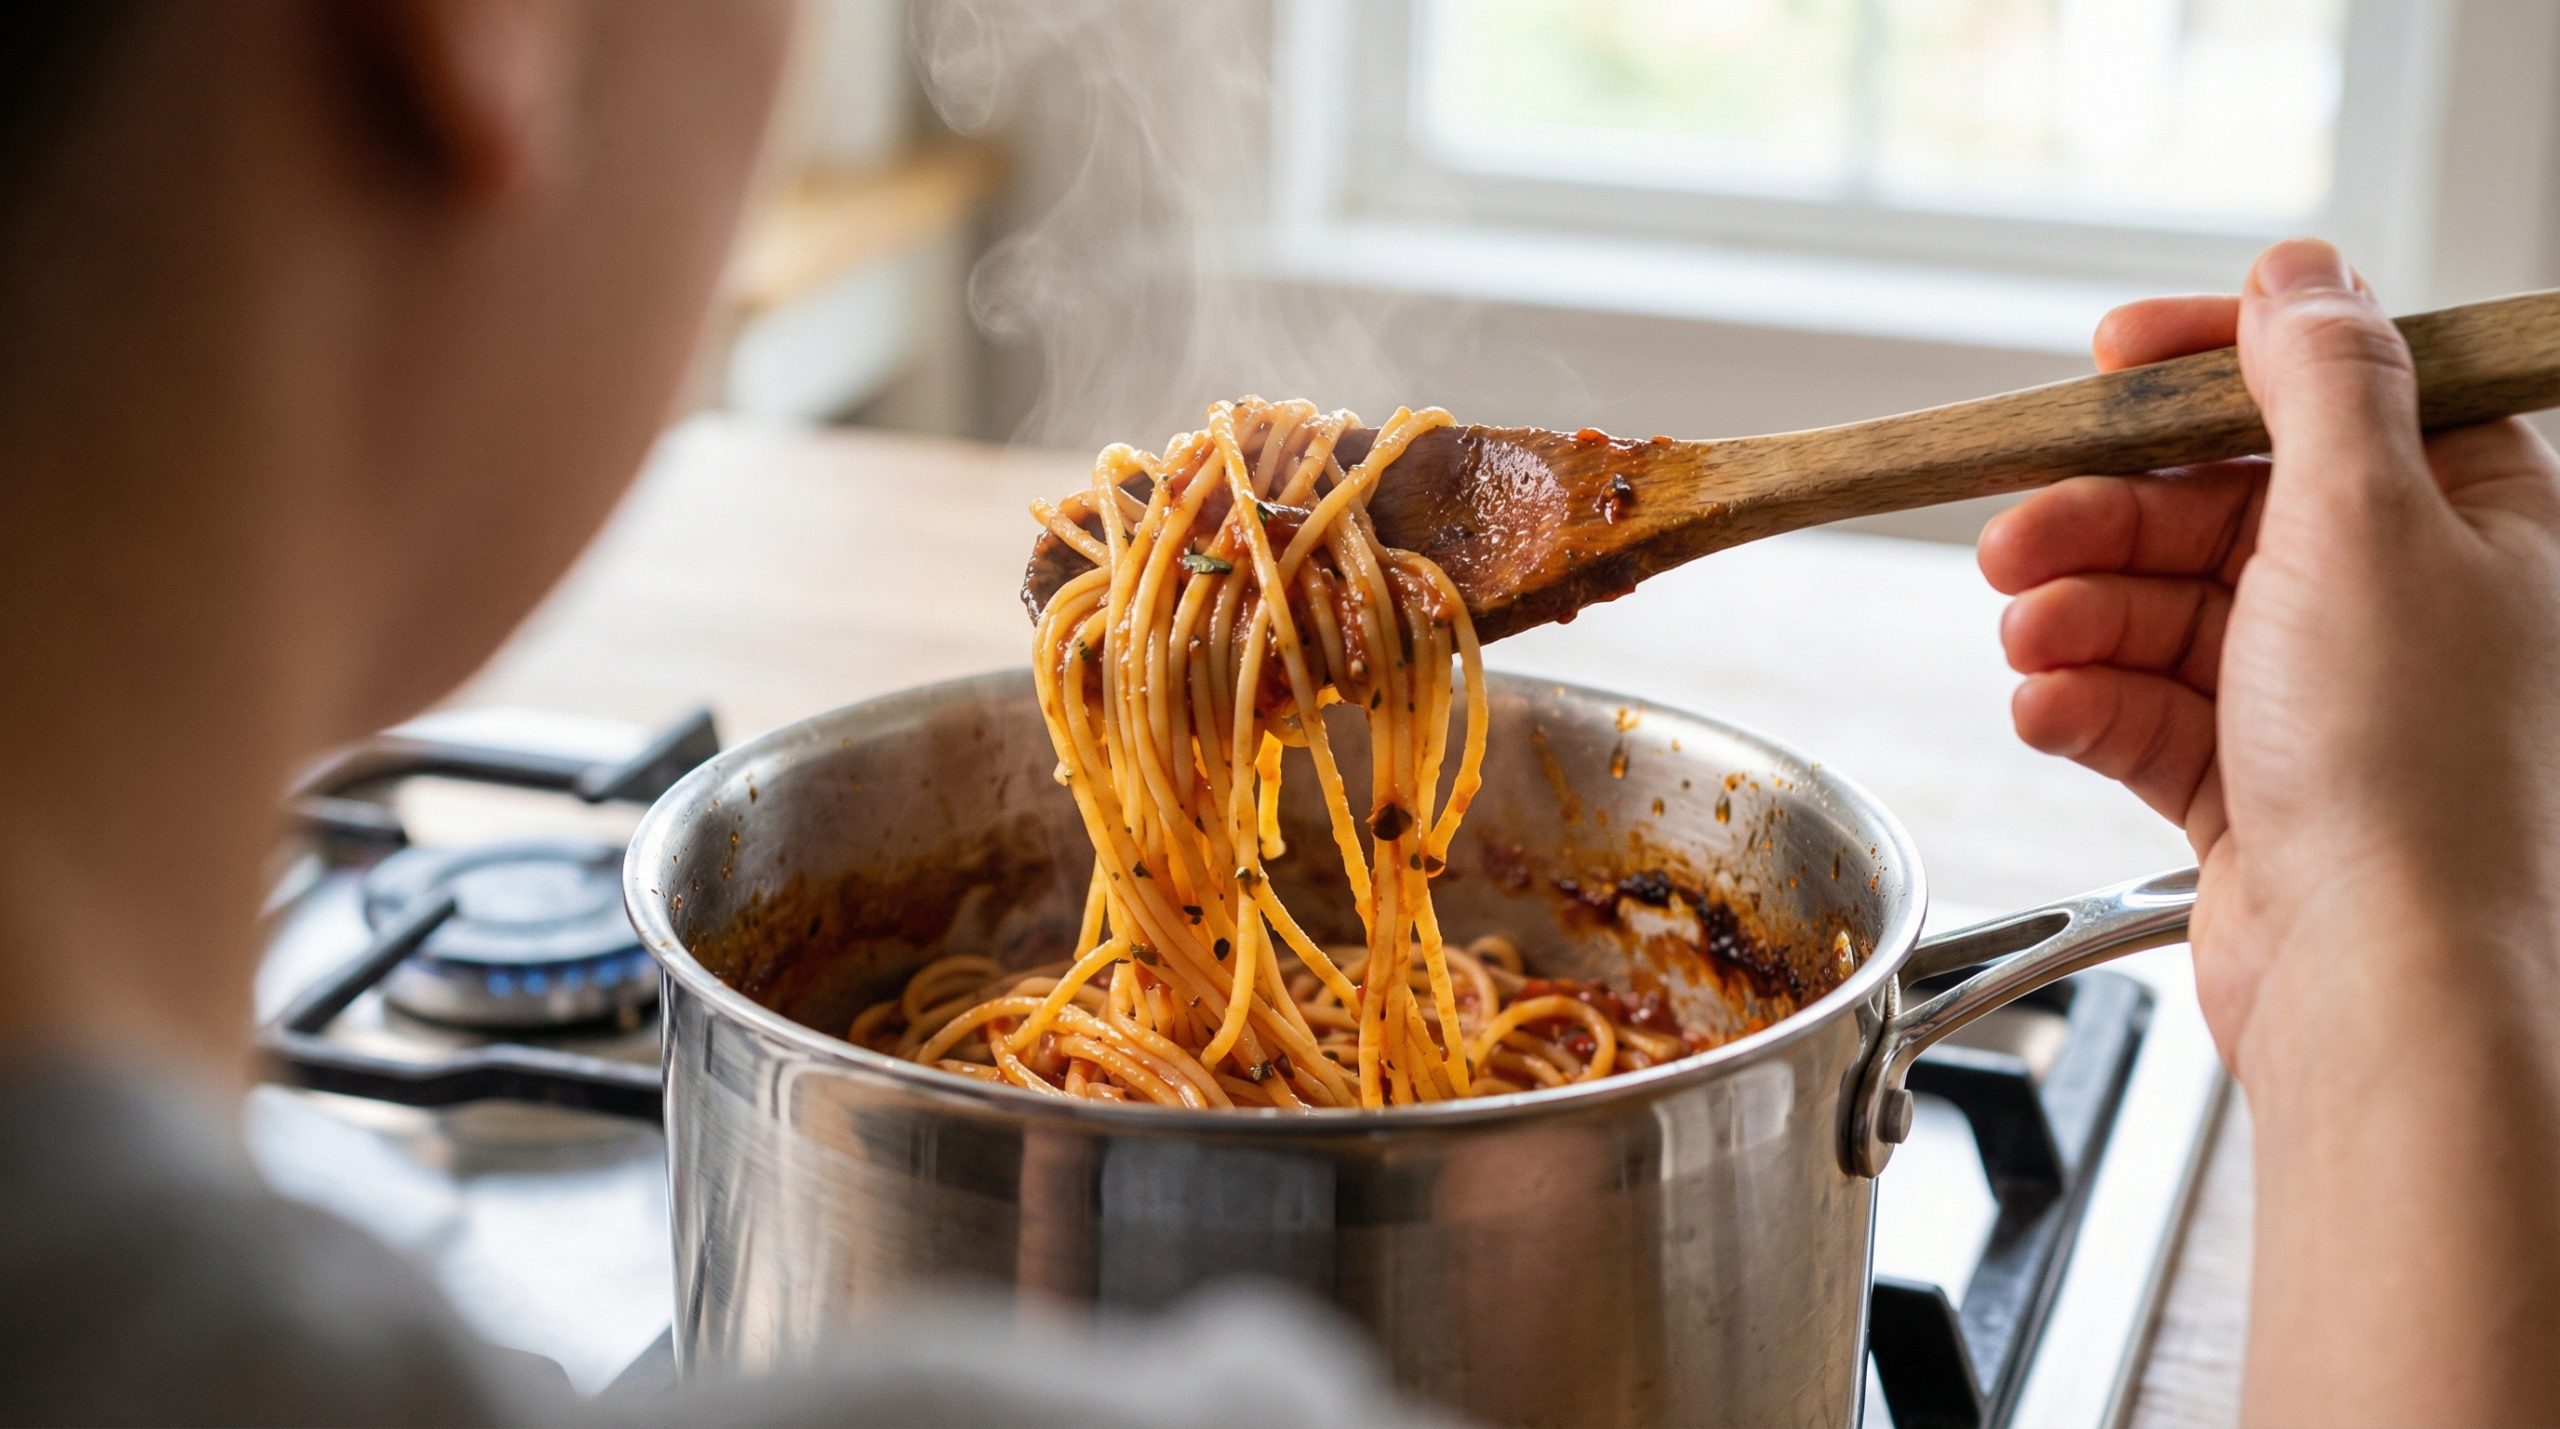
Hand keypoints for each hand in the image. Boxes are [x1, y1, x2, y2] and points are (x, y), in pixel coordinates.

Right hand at [1978, 239, 2559, 1085]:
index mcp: (2467, 515)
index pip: (2323, 393)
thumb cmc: (2411, 771)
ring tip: (2027, 637)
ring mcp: (2322, 698)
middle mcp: (2400, 600)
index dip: (2208, 367)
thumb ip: (2322, 380)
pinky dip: (2086, 703)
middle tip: (2012, 533)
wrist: (2385, 984)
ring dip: (2078, 617)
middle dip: (2101, 521)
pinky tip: (2049, 709)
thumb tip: (2301, 269)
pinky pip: (2144, 710)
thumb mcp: (2363, 522)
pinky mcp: (2255, 786)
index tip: (2109, 358)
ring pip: (2162, 611)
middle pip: (2214, 506)